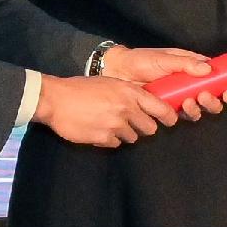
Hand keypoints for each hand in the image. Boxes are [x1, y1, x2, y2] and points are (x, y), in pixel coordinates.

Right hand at [33, 72, 168, 147]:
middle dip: (143, 127)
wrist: (56, 100)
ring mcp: (115, 125)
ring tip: (109, 123)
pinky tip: (98, 129)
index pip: (161, 109)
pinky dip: (109, 139)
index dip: (167, 117)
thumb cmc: (82, 88)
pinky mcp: (103, 138)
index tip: (169, 121)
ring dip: (124, 133)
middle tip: (132, 123)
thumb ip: (130, 94)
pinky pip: (115, 143)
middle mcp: (126, 109)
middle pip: (150, 128)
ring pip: (133, 137)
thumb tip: (146, 104)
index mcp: (130, 93)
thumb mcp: (111, 83)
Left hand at [97, 44, 226, 115]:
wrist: (119, 73)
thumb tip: (209, 69)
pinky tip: (183, 107)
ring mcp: (184, 98)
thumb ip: (187, 63)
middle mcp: (195, 84)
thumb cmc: (143, 61)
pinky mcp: (171, 110)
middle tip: (226, 94)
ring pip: (207, 107)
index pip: (225, 74)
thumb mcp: (166, 58)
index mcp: (198, 68)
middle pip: (221, 94)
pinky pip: (188, 115)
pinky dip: (189, 112)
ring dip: (208, 105)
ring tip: (197, 98)